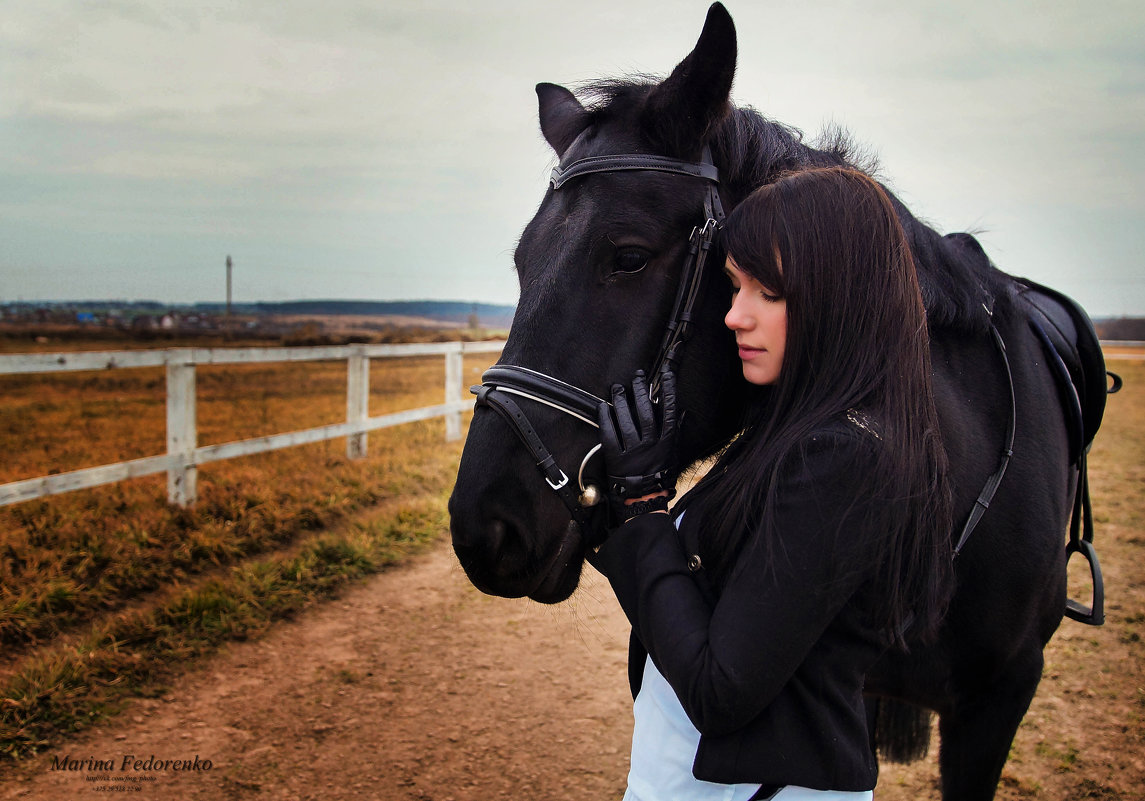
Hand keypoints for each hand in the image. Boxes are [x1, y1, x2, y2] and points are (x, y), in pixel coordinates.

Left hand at [596, 367, 678, 519]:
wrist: (644, 500)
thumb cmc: (659, 476)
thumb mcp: (673, 454)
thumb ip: (676, 432)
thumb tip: (681, 412)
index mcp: (666, 443)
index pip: (669, 412)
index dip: (668, 392)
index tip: (666, 376)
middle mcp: (651, 445)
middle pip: (646, 412)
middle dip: (641, 391)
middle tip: (637, 377)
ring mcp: (633, 452)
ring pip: (627, 421)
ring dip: (622, 401)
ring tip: (617, 388)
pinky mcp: (616, 459)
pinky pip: (610, 435)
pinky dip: (605, 419)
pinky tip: (603, 407)